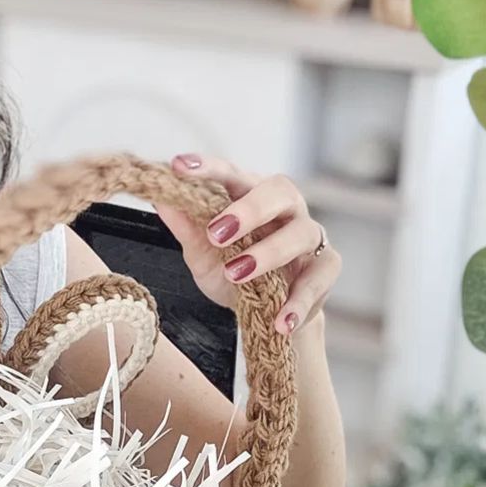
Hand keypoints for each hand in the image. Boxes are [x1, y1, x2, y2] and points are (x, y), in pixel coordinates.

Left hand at [154, 153, 341, 335]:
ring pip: (299, 233)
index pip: (231, 173)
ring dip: (268, 253)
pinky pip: (318, 278)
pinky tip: (281, 320)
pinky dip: (299, 300)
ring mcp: (310, 235)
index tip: (178, 166)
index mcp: (251, 194)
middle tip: (217, 232)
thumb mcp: (204, 255)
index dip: (208, 168)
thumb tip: (159, 199)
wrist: (268, 316)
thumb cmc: (235, 274)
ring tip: (237, 274)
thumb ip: (186, 228)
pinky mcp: (326, 267)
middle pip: (277, 191)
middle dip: (248, 209)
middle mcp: (285, 207)